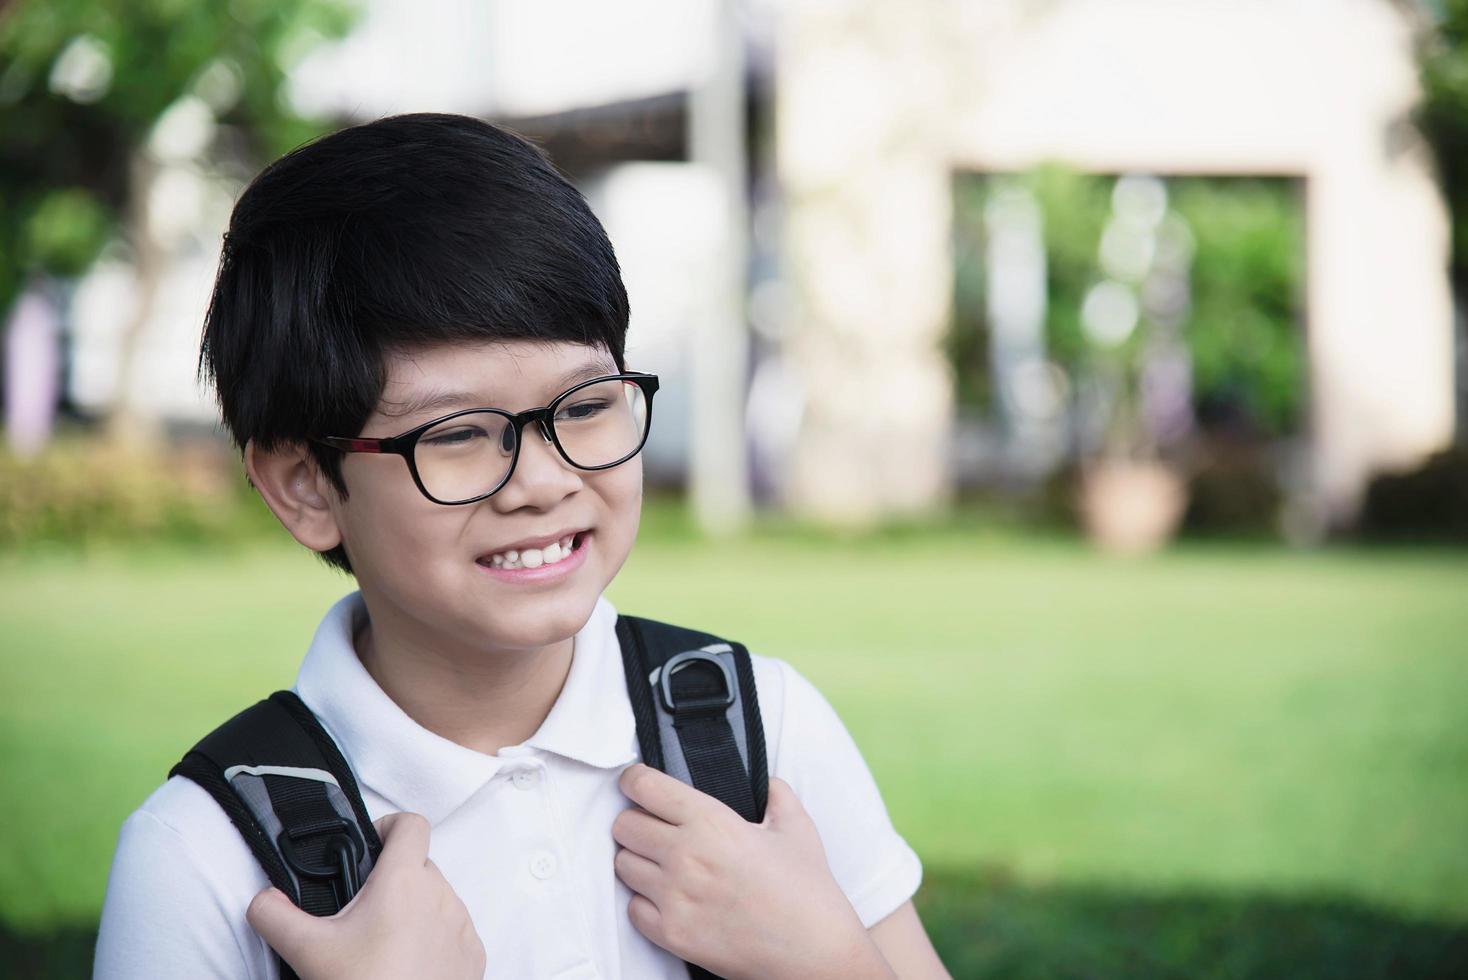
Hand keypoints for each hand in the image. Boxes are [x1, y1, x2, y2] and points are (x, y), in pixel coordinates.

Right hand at [246, 812, 484, 979]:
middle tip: (360, 913)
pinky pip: (453, 931)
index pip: (411, 824)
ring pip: (437, 898)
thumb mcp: (307, 951)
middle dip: (392, 879)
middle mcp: (441, 895)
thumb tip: (262, 899)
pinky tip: (406, 964)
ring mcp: (462, 926)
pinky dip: (432, 938)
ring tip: (381, 944)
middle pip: (420, 865)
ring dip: (413, 909)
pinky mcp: (473, 955)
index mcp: (404, 881)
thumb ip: (275, 915)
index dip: (389, 826)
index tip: (369, 846)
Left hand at [613, 764, 895, 979]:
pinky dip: (645, 900)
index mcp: (712, 822)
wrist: (814, 953)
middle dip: (636, 820)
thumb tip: (766, 783)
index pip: (644, 787)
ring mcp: (675, 897)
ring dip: (638, 859)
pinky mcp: (672, 934)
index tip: (636, 782)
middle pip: (624, 825)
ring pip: (622, 864)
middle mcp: (686, 856)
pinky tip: (669, 896)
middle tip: (653, 826)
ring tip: (662, 863)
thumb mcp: (797, 828)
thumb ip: (776, 794)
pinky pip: (633, 907)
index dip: (634, 779)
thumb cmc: (807, 893)